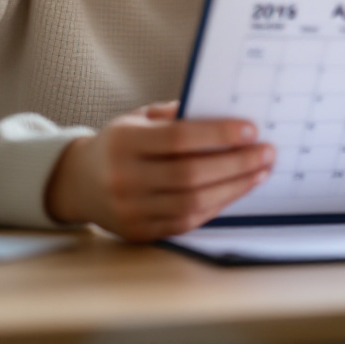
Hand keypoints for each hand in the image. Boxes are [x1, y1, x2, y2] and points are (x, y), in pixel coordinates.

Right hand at [44, 102, 274, 241]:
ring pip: (193, 202)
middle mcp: (125, 178)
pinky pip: (187, 222)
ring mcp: (132, 210)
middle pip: (191, 175)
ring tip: (259, 171)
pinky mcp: (141, 232)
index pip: (178, 138)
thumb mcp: (137, 118)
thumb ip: (174, 114)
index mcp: (124, 142)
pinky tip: (235, 190)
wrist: (78, 182)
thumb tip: (220, 113)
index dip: (217, 135)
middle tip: (266, 152)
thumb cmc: (118, 143)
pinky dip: (216, 206)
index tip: (250, 129)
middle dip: (236, 163)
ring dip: (233, 187)